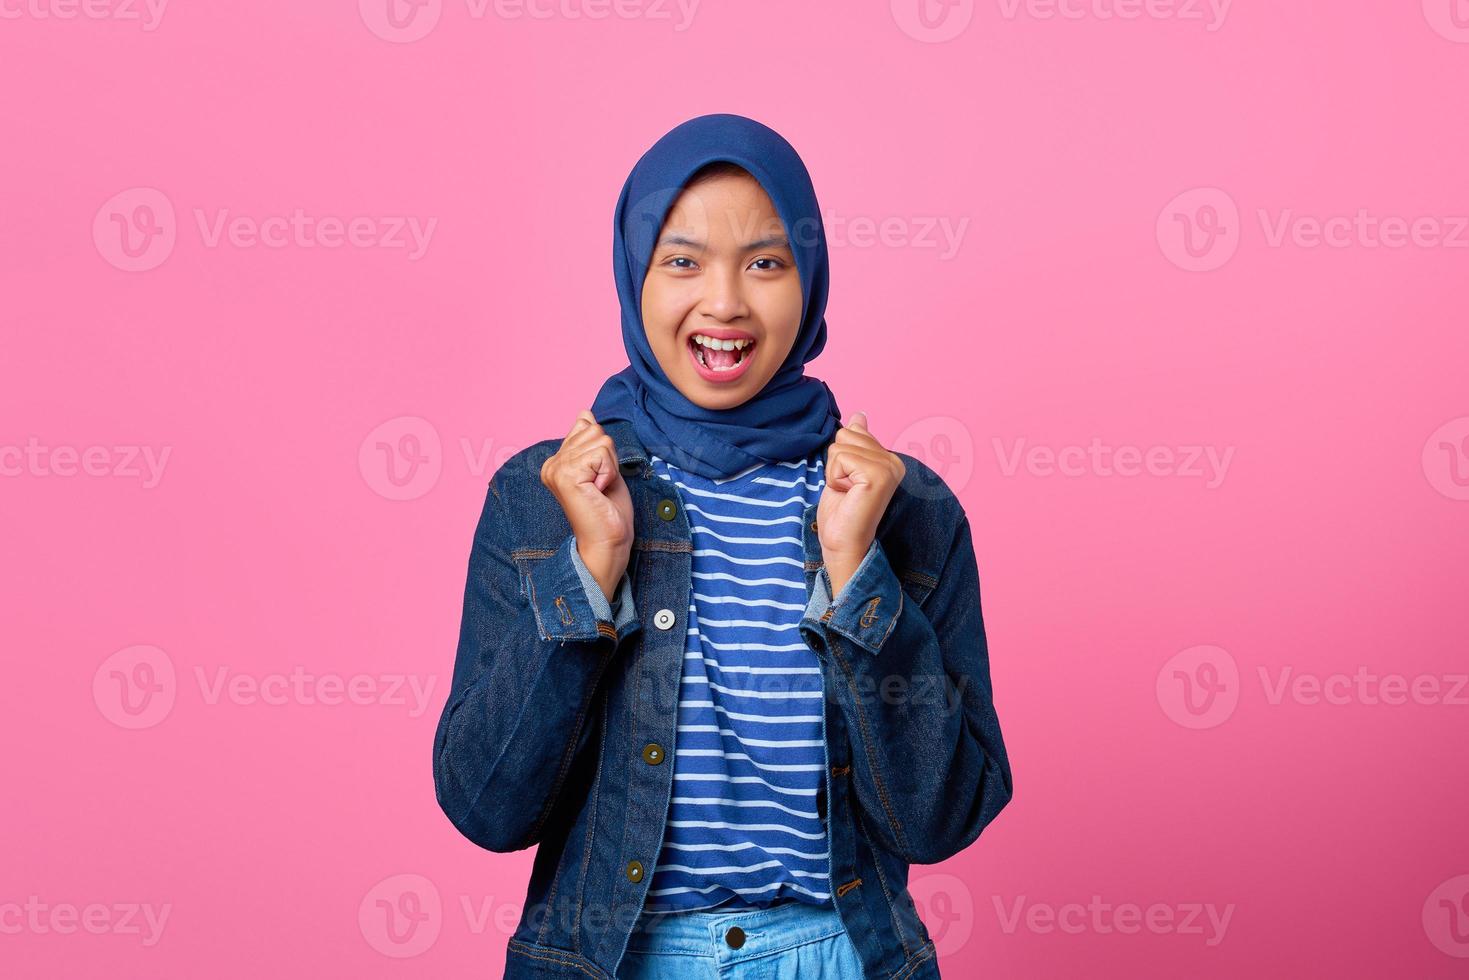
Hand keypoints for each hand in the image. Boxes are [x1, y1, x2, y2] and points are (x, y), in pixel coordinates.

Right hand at [540, 410, 633, 601]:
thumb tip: (584, 413)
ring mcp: (556, 469)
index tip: (599, 479)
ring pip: (600, 440)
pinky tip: (598, 491)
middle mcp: (551, 464)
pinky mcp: (566, 475)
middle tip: (601, 485)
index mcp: (557, 462)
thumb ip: (590, 442)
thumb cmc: (608, 510)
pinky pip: (601, 453)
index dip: (604, 452)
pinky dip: (609, 472)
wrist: (608, 542)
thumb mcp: (603, 467)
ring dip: (610, 466)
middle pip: (595, 431)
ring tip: (600, 489)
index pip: (587, 426)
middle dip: (609, 458)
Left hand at [817, 411, 905, 595]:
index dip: (840, 459)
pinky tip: (848, 495)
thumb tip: (860, 416)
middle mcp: (894, 461)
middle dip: (836, 463)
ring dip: (834, 472)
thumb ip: (856, 443)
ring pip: (840, 446)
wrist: (842, 543)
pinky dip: (835, 478)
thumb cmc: (841, 512)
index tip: (849, 484)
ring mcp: (889, 467)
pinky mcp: (879, 475)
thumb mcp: (845, 470)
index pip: (853, 431)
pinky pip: (841, 458)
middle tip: (847, 489)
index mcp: (889, 459)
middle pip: (846, 435)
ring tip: (847, 493)